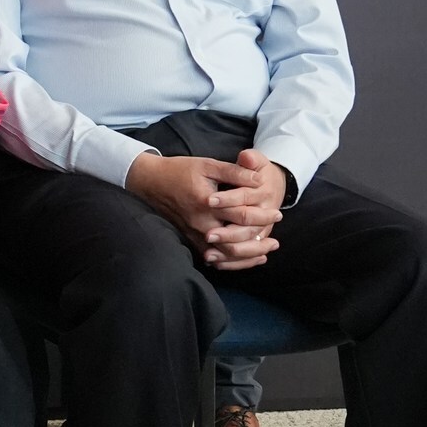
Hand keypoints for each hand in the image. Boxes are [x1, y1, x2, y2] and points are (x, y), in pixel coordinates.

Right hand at [126, 150, 285, 269]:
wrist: (149, 181)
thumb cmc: (178, 171)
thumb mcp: (207, 165)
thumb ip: (234, 172)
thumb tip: (259, 179)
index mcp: (206, 203)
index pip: (243, 215)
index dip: (264, 216)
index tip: (277, 214)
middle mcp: (200, 223)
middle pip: (236, 243)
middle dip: (259, 243)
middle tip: (275, 241)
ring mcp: (193, 234)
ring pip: (225, 255)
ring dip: (247, 257)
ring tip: (264, 253)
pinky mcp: (189, 239)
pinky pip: (212, 258)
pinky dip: (230, 261)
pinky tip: (242, 258)